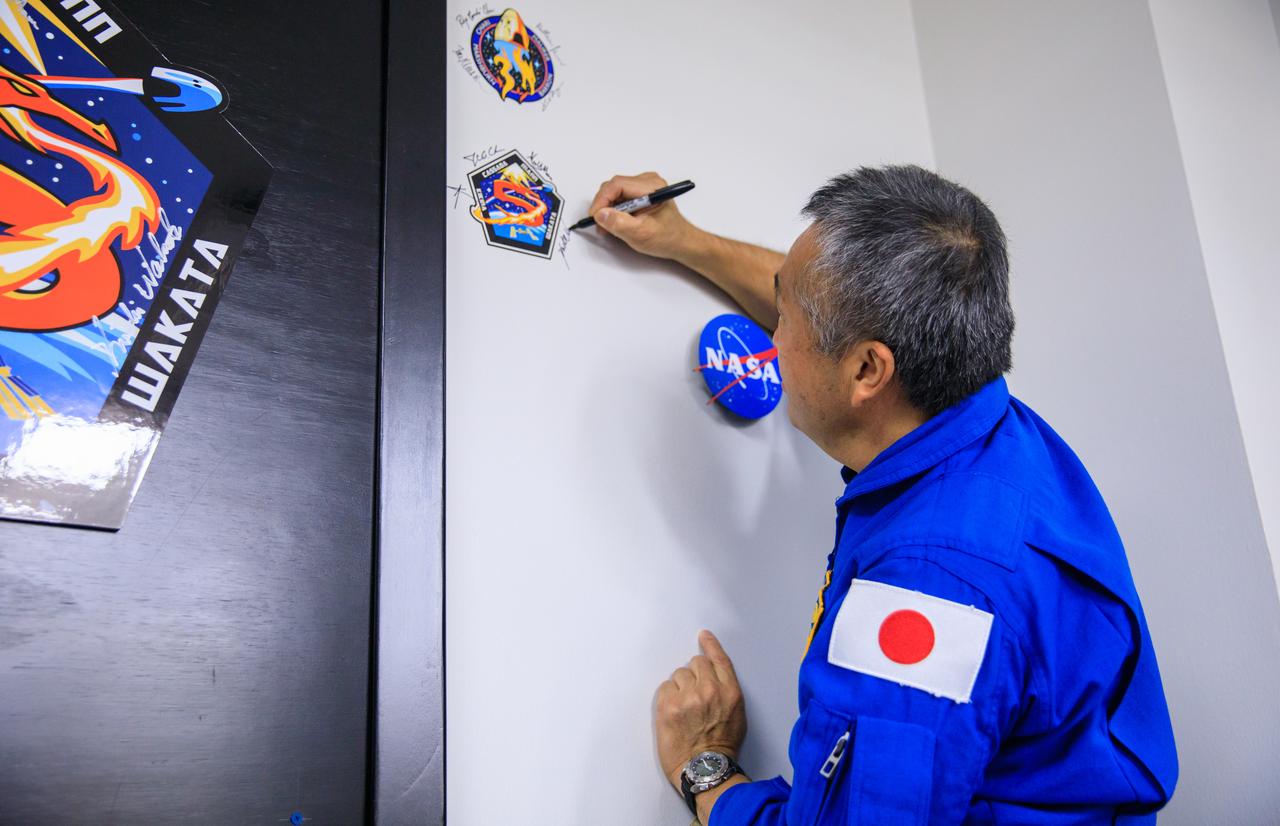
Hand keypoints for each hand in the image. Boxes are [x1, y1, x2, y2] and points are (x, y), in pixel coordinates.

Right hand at [588, 172, 702, 260]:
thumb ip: (620, 224)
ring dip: (607, 209)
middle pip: (614, 187)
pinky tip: (615, 222)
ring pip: (614, 192)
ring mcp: (643, 186)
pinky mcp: (639, 193)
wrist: (679, 242)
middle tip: (600, 224)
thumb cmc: (666, 238)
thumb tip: (601, 214)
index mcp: (651, 187)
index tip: (595, 216)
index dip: (602, 200)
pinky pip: (619, 197)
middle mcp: (647, 182)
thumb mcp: (641, 234)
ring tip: (607, 226)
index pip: (617, 185)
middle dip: (603, 205)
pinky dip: (613, 210)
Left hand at [655, 629, 747, 789]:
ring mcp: (688, 697)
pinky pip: (664, 687)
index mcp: (730, 692)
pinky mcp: (668, 706)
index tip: (703, 636)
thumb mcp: (737, 714)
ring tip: (684, 708)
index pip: (719, 659)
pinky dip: (667, 697)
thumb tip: (712, 676)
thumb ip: (726, 690)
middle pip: (696, 663)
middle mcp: (709, 690)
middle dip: (693, 675)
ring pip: (678, 674)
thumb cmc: (722, 746)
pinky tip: (673, 712)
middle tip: (693, 696)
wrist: (705, 769)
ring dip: (680, 687)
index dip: (710, 645)